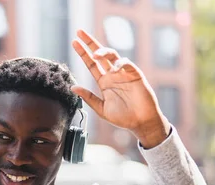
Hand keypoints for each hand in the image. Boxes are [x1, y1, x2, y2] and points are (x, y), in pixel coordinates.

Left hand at [71, 29, 169, 148]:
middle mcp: (113, 75)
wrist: (141, 123)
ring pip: (112, 56)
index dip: (83, 53)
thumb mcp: (101, 109)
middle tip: (79, 31)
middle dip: (90, 43)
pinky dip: (120, 63)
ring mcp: (124, 74)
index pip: (91, 64)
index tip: (74, 42)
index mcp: (104, 82)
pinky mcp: (135, 75)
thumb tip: (73, 87)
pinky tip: (114, 68)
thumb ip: (88, 97)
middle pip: (100, 55)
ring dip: (103, 52)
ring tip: (95, 54)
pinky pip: (127, 64)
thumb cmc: (123, 117)